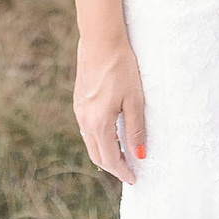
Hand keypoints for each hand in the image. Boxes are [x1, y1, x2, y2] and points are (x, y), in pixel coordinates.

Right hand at [73, 36, 146, 183]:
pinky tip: (109, 134)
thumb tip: (139, 155)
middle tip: (128, 172)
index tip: (134, 178)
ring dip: (104, 152)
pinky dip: (98, 138)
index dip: (122, 171)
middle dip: (112, 166)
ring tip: (121, 156)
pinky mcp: (79, 99)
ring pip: (90, 141)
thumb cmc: (121, 68)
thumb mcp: (134, 100)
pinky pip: (86, 127)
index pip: (110, 157)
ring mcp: (79, 109)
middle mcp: (84, 119)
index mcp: (98, 123)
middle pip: (96, 154)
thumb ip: (135, 129)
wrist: (100, 40)